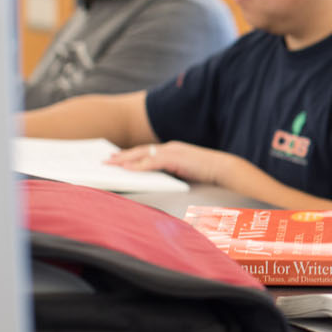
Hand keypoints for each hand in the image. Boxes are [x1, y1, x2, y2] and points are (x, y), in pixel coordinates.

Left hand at [106, 141, 229, 185]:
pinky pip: (153, 161)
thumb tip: (160, 183)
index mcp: (173, 150)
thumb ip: (172, 174)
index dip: (130, 155)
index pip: (147, 151)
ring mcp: (173, 151)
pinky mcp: (176, 158)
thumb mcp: (186, 173)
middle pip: (140, 150)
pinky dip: (139, 165)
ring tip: (111, 164)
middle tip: (106, 160)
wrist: (226, 169)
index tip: (116, 158)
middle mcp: (170, 148)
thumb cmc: (209, 174)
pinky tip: (128, 169)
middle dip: (122, 156)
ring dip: (125, 159)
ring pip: (143, 154)